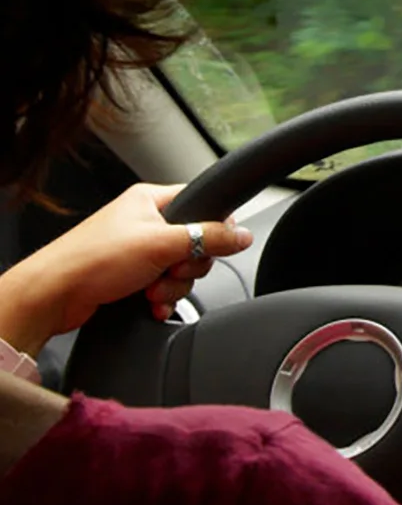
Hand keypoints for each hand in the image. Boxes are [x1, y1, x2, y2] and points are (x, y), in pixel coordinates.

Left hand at [0, 183, 252, 355]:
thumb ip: (209, 237)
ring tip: (151, 290)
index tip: (211, 245)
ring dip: (173, 287)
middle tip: (169, 270)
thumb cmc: (92, 259)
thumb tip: (243, 234)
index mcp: (151, 200)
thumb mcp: (162, 243)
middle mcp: (145, 222)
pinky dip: (162, 299)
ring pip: (182, 269)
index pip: (203, 204)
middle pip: (197, 243)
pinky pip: (165, 286)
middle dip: (187, 267)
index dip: (214, 227)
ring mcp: (138, 250)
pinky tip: (150, 304)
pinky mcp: (132, 275)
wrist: (54, 294)